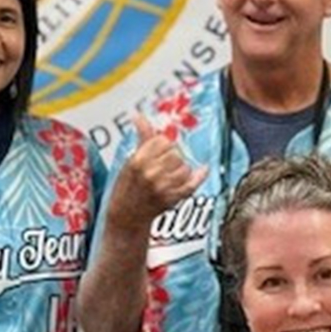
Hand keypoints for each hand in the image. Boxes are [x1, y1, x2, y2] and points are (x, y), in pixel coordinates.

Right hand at [106, 114, 206, 232]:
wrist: (126, 215)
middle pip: (176, 154)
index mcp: (138, 161)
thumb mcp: (131, 160)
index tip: (160, 150)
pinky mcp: (172, 199)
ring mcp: (162, 187)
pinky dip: (200, 177)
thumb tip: (138, 116)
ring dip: (182, 169)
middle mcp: (150, 173)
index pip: (163, 142)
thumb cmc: (127, 186)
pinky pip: (192, 184)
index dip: (164, 145)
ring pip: (185, 168)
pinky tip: (203, 170)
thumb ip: (142, 138)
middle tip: (165, 165)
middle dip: (173, 157)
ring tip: (171, 175)